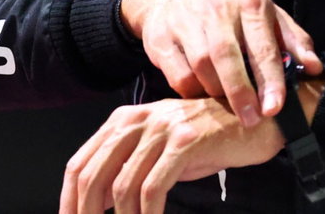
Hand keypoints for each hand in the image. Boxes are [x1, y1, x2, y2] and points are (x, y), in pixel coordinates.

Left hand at [59, 97, 283, 213]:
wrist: (256, 120)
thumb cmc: (209, 139)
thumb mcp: (160, 150)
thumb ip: (127, 169)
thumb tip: (94, 202)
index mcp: (124, 120)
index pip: (79, 163)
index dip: (68, 200)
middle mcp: (137, 120)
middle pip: (92, 175)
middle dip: (85, 213)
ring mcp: (162, 129)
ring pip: (122, 186)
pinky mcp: (185, 142)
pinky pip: (153, 189)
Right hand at [120, 0, 321, 127]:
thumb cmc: (226, 5)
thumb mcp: (262, 12)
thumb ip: (291, 38)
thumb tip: (315, 67)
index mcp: (249, 5)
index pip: (262, 46)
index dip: (270, 79)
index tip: (275, 106)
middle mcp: (217, 12)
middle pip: (227, 58)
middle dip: (240, 92)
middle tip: (252, 119)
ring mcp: (186, 24)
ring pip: (201, 68)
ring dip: (216, 92)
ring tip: (227, 105)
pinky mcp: (161, 40)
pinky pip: (178, 76)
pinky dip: (191, 92)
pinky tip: (201, 94)